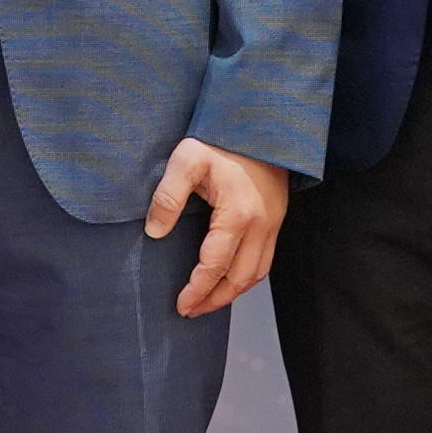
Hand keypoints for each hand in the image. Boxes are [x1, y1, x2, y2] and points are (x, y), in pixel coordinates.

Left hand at [143, 136, 291, 316]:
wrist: (261, 121)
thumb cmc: (222, 139)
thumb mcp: (186, 160)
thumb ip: (168, 197)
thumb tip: (154, 231)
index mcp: (237, 215)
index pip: (215, 266)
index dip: (197, 290)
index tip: (181, 304)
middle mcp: (261, 225)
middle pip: (240, 278)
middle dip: (215, 299)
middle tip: (192, 310)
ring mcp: (273, 223)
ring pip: (257, 273)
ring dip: (233, 292)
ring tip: (209, 300)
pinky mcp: (277, 218)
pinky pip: (265, 259)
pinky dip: (247, 276)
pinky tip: (230, 277)